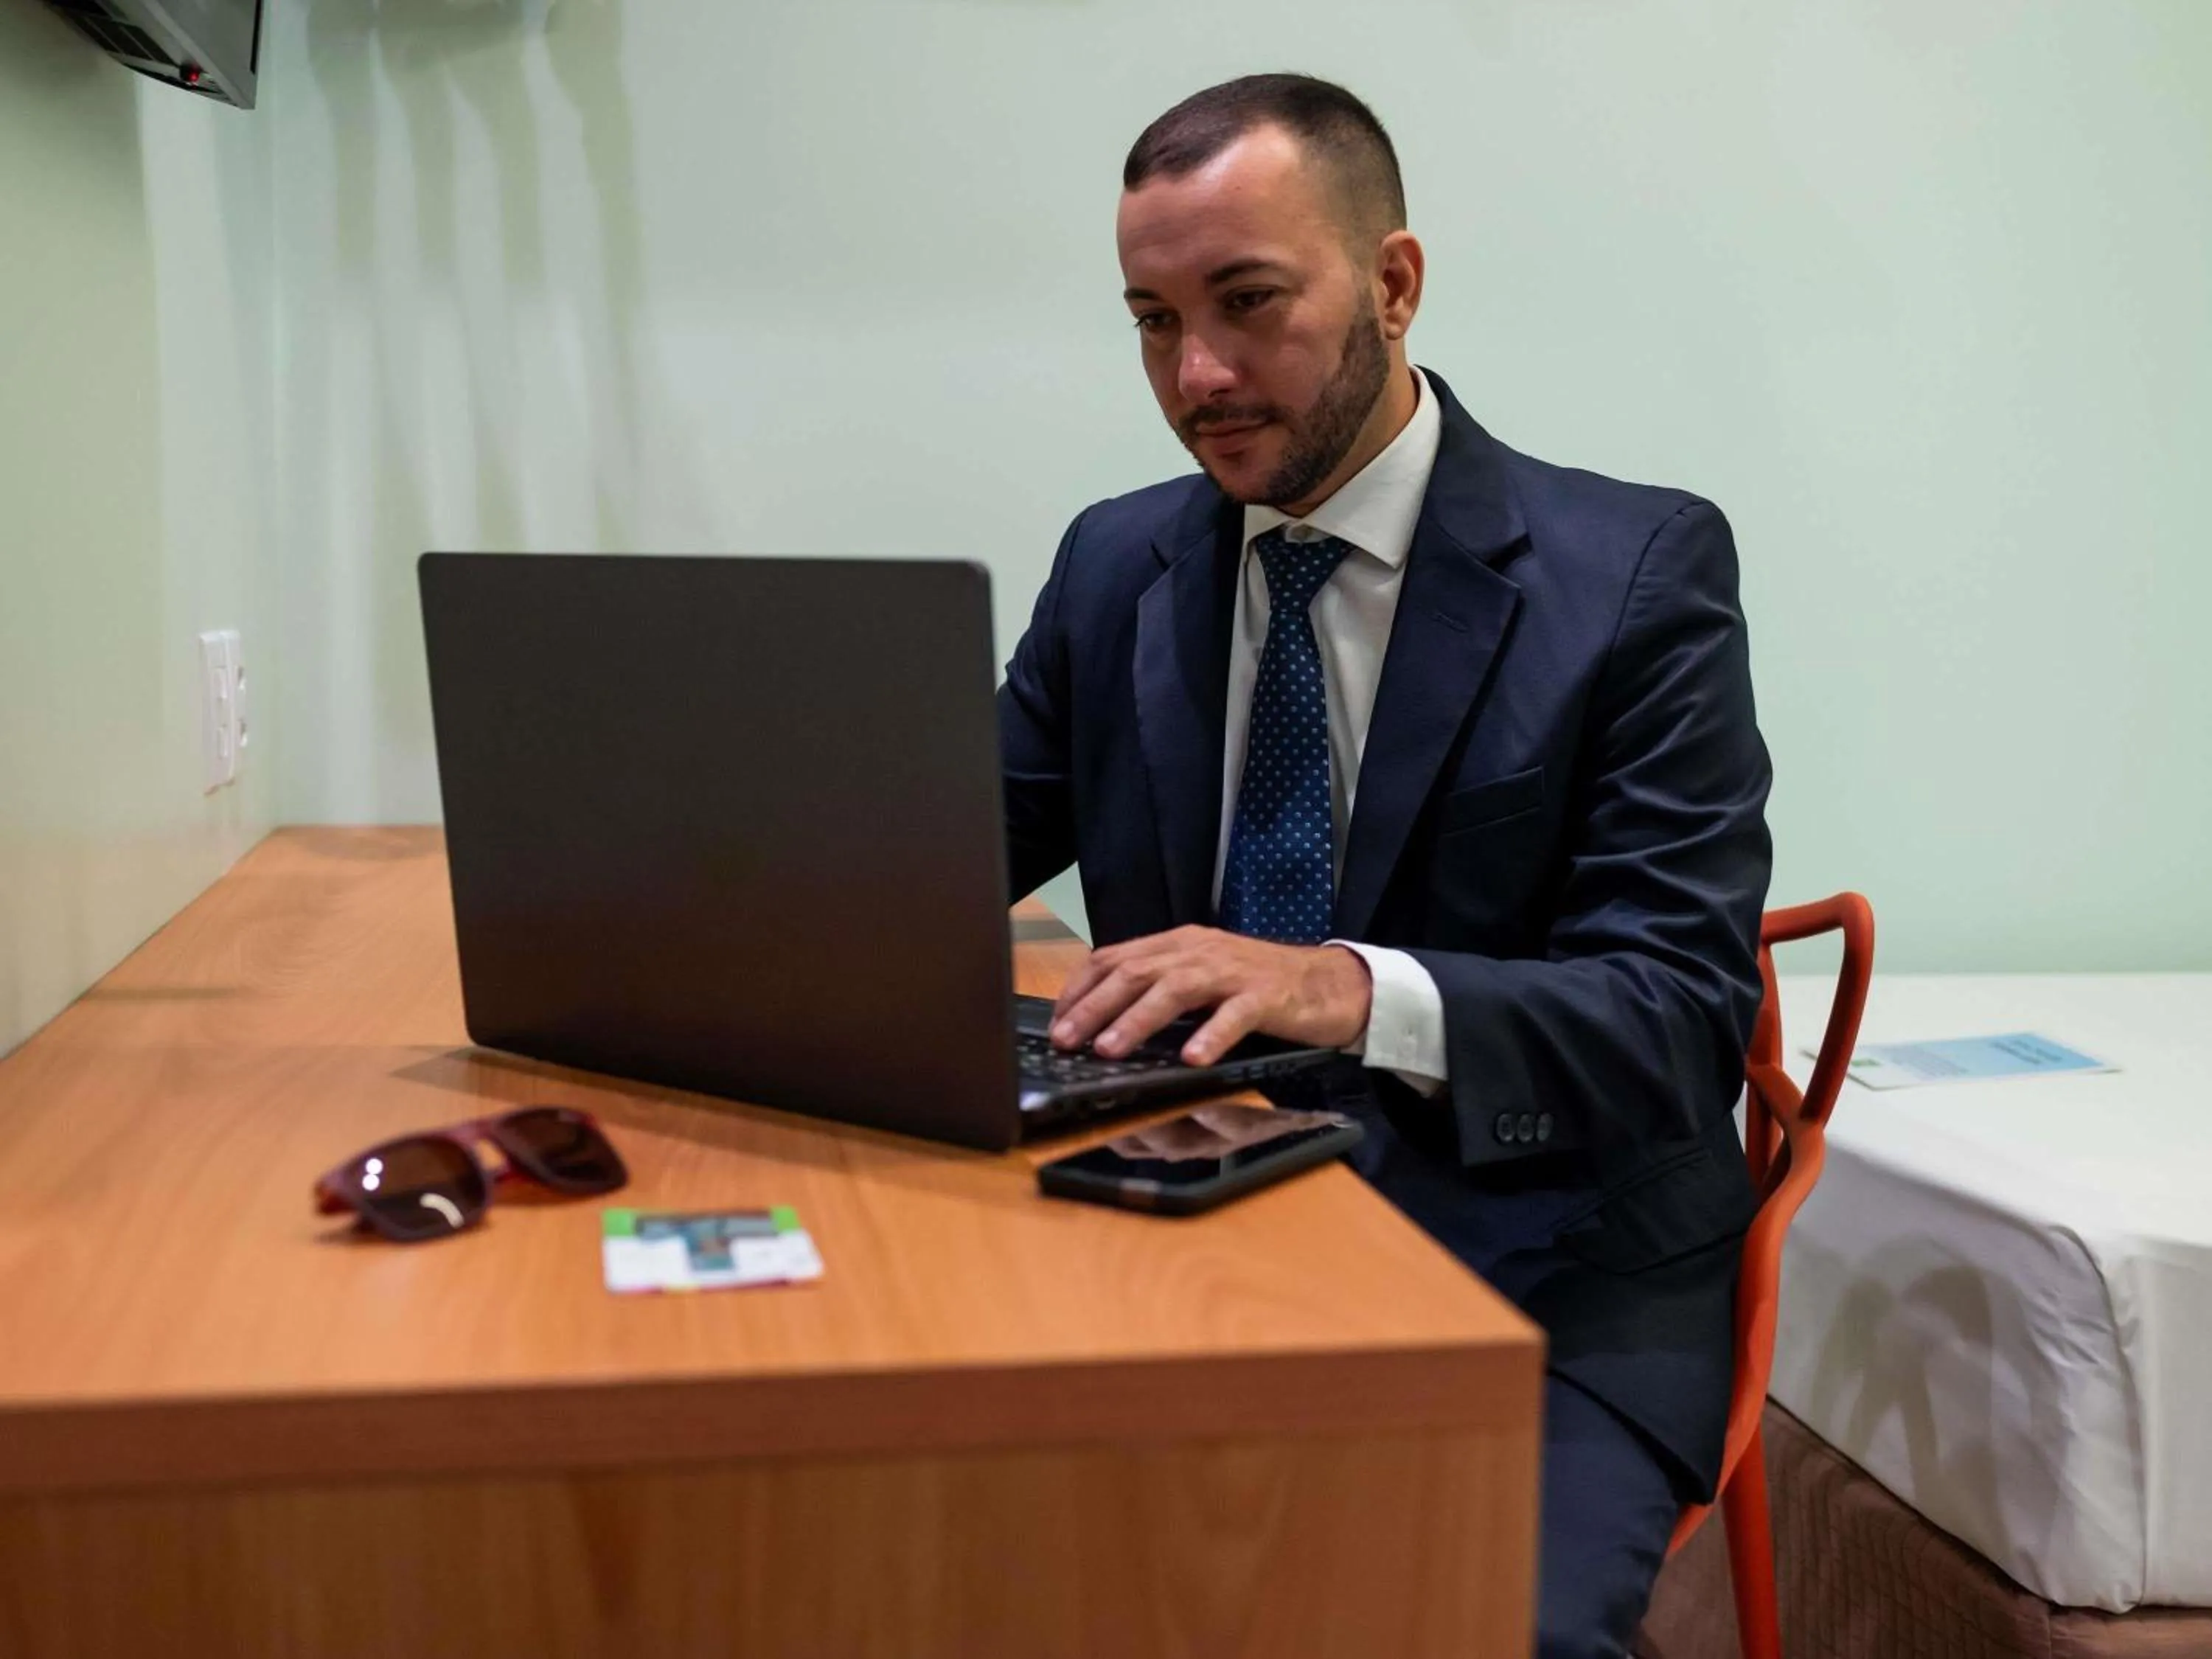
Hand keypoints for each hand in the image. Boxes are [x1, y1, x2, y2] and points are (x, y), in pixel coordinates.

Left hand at [1049, 926, 1373, 1066]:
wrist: (1331, 983)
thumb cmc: (1261, 986)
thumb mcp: (1203, 978)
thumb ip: (1161, 988)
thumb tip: (1104, 1020)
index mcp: (1179, 945)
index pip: (1114, 957)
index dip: (1079, 989)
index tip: (1056, 1021)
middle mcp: (1200, 951)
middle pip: (1135, 971)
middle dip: (1094, 1007)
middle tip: (1066, 1040)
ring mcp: (1233, 971)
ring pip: (1175, 989)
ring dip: (1137, 1019)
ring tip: (1110, 1049)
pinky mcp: (1266, 996)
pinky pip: (1234, 1015)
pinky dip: (1210, 1036)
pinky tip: (1192, 1059)